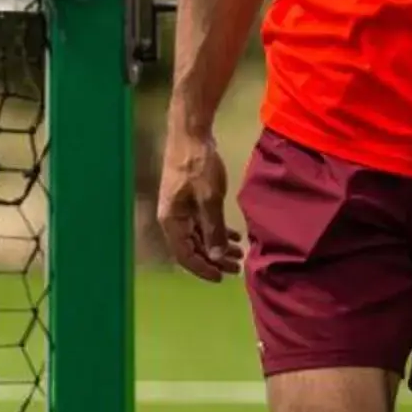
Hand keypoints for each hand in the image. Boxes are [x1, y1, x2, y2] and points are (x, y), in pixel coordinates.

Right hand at [156, 129, 241, 281]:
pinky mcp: (189, 199)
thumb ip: (213, 230)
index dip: (203, 269)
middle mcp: (173, 219)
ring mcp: (181, 209)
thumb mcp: (210, 199)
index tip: (222, 278)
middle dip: (214, 259)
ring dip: (218, 246)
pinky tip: (234, 236)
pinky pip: (202, 223)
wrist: (191, 133)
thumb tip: (215, 257)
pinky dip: (217, 231)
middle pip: (192, 248)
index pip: (185, 255)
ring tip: (239, 254)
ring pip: (199, 236)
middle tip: (237, 268)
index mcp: (171, 221)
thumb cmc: (197, 165)